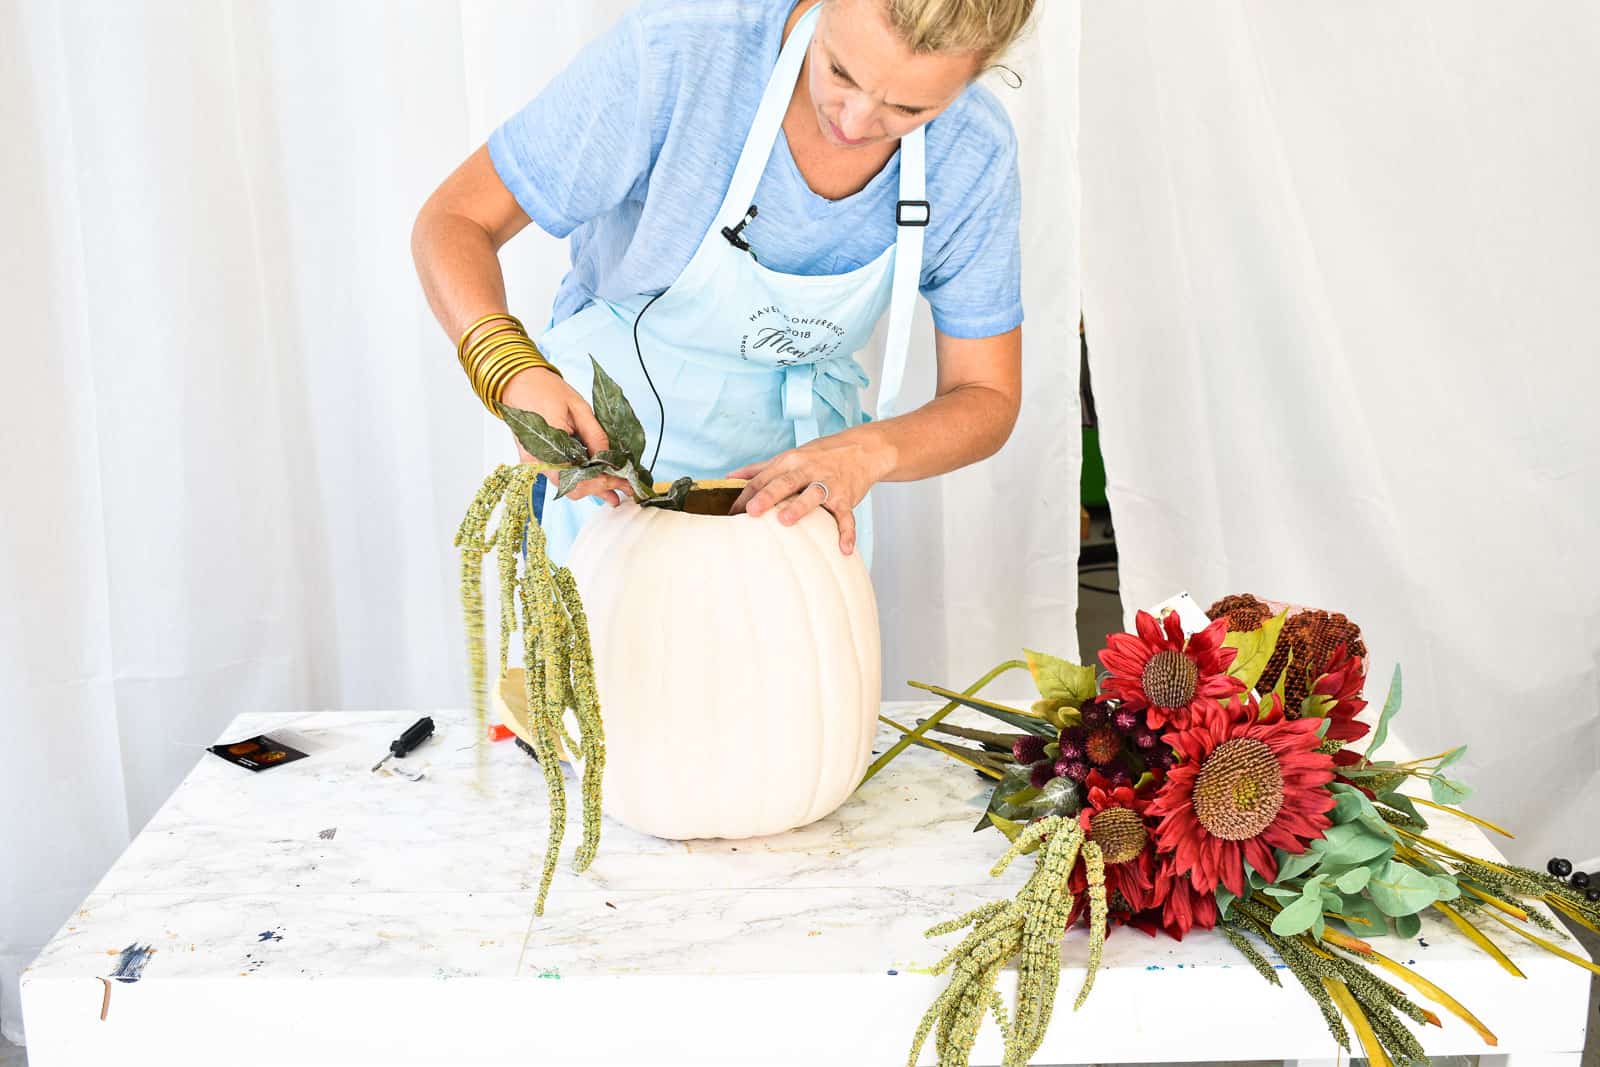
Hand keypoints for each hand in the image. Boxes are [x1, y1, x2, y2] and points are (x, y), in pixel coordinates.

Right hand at [500, 366, 632, 506]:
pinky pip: (562, 477)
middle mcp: (539, 462)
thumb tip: (610, 460)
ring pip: (569, 485)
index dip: (604, 482)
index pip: (579, 478)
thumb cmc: (547, 390)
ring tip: (617, 487)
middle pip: (574, 488)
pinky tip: (600, 482)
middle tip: (625, 486)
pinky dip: (582, 480)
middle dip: (602, 488)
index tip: (624, 481)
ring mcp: (536, 465)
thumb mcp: (579, 407)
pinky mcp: (538, 462)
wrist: (519, 383)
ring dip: (594, 487)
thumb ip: (595, 435)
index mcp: (548, 446)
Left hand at [727, 436, 888, 555]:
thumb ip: (759, 469)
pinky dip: (847, 532)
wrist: (863, 450)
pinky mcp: (847, 498)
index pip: (764, 478)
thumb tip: (729, 477)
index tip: (732, 513)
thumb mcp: (789, 457)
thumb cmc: (821, 455)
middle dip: (768, 496)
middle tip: (752, 511)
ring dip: (800, 507)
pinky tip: (843, 548)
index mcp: (790, 462)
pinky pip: (847, 516)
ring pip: (813, 494)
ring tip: (786, 521)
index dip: (747, 495)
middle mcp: (808, 470)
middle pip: (785, 483)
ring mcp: (829, 484)